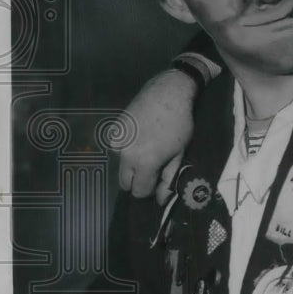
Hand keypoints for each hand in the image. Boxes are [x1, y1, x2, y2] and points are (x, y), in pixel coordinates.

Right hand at [118, 69, 196, 203]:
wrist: (167, 93)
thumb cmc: (179, 124)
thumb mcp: (179, 154)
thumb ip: (168, 179)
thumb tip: (162, 200)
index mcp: (144, 162)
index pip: (139, 192)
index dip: (150, 190)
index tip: (158, 180)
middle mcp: (126, 155)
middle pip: (125, 182)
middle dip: (138, 180)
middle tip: (152, 167)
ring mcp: (117, 141)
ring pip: (120, 165)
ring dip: (131, 164)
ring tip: (147, 147)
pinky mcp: (113, 130)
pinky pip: (117, 149)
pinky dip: (126, 148)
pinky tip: (138, 135)